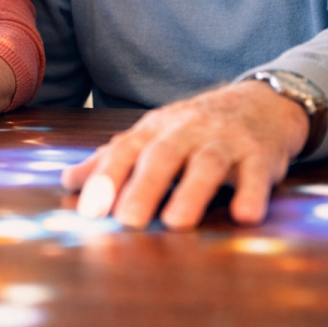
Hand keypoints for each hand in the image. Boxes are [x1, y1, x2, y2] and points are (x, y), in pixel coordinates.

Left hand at [62, 81, 309, 229]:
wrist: (257, 103)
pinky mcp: (259, 155)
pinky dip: (252, 193)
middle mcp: (186, 131)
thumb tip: (68, 182)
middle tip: (127, 221)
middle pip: (163, 155)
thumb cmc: (192, 128)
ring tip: (175, 223)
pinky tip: (245, 216)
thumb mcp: (151, 137)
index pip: (125, 150)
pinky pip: (256, 173)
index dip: (106, 178)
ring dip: (191, 192)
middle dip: (144, 186)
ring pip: (206, 163)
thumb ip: (111, 160)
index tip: (89, 211)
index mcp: (154, 129)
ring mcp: (224, 141)